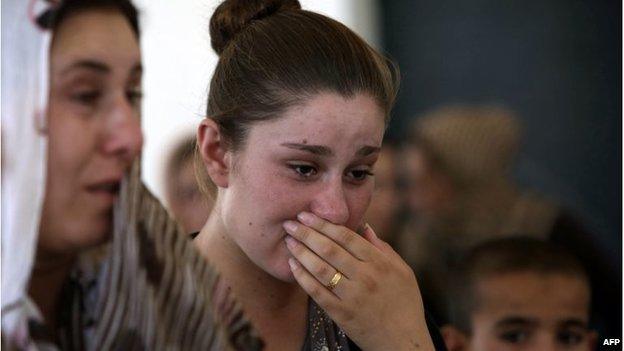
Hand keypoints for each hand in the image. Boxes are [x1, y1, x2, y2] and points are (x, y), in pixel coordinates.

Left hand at [282, 212, 434, 350]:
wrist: (403, 341)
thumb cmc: (405, 304)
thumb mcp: (403, 271)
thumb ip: (383, 248)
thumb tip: (365, 226)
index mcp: (379, 263)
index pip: (346, 237)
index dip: (324, 223)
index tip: (307, 214)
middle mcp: (365, 277)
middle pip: (329, 249)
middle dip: (306, 233)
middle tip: (290, 223)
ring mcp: (352, 296)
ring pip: (320, 268)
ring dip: (301, 252)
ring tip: (289, 241)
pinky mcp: (341, 314)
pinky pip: (317, 292)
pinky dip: (303, 277)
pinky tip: (293, 265)